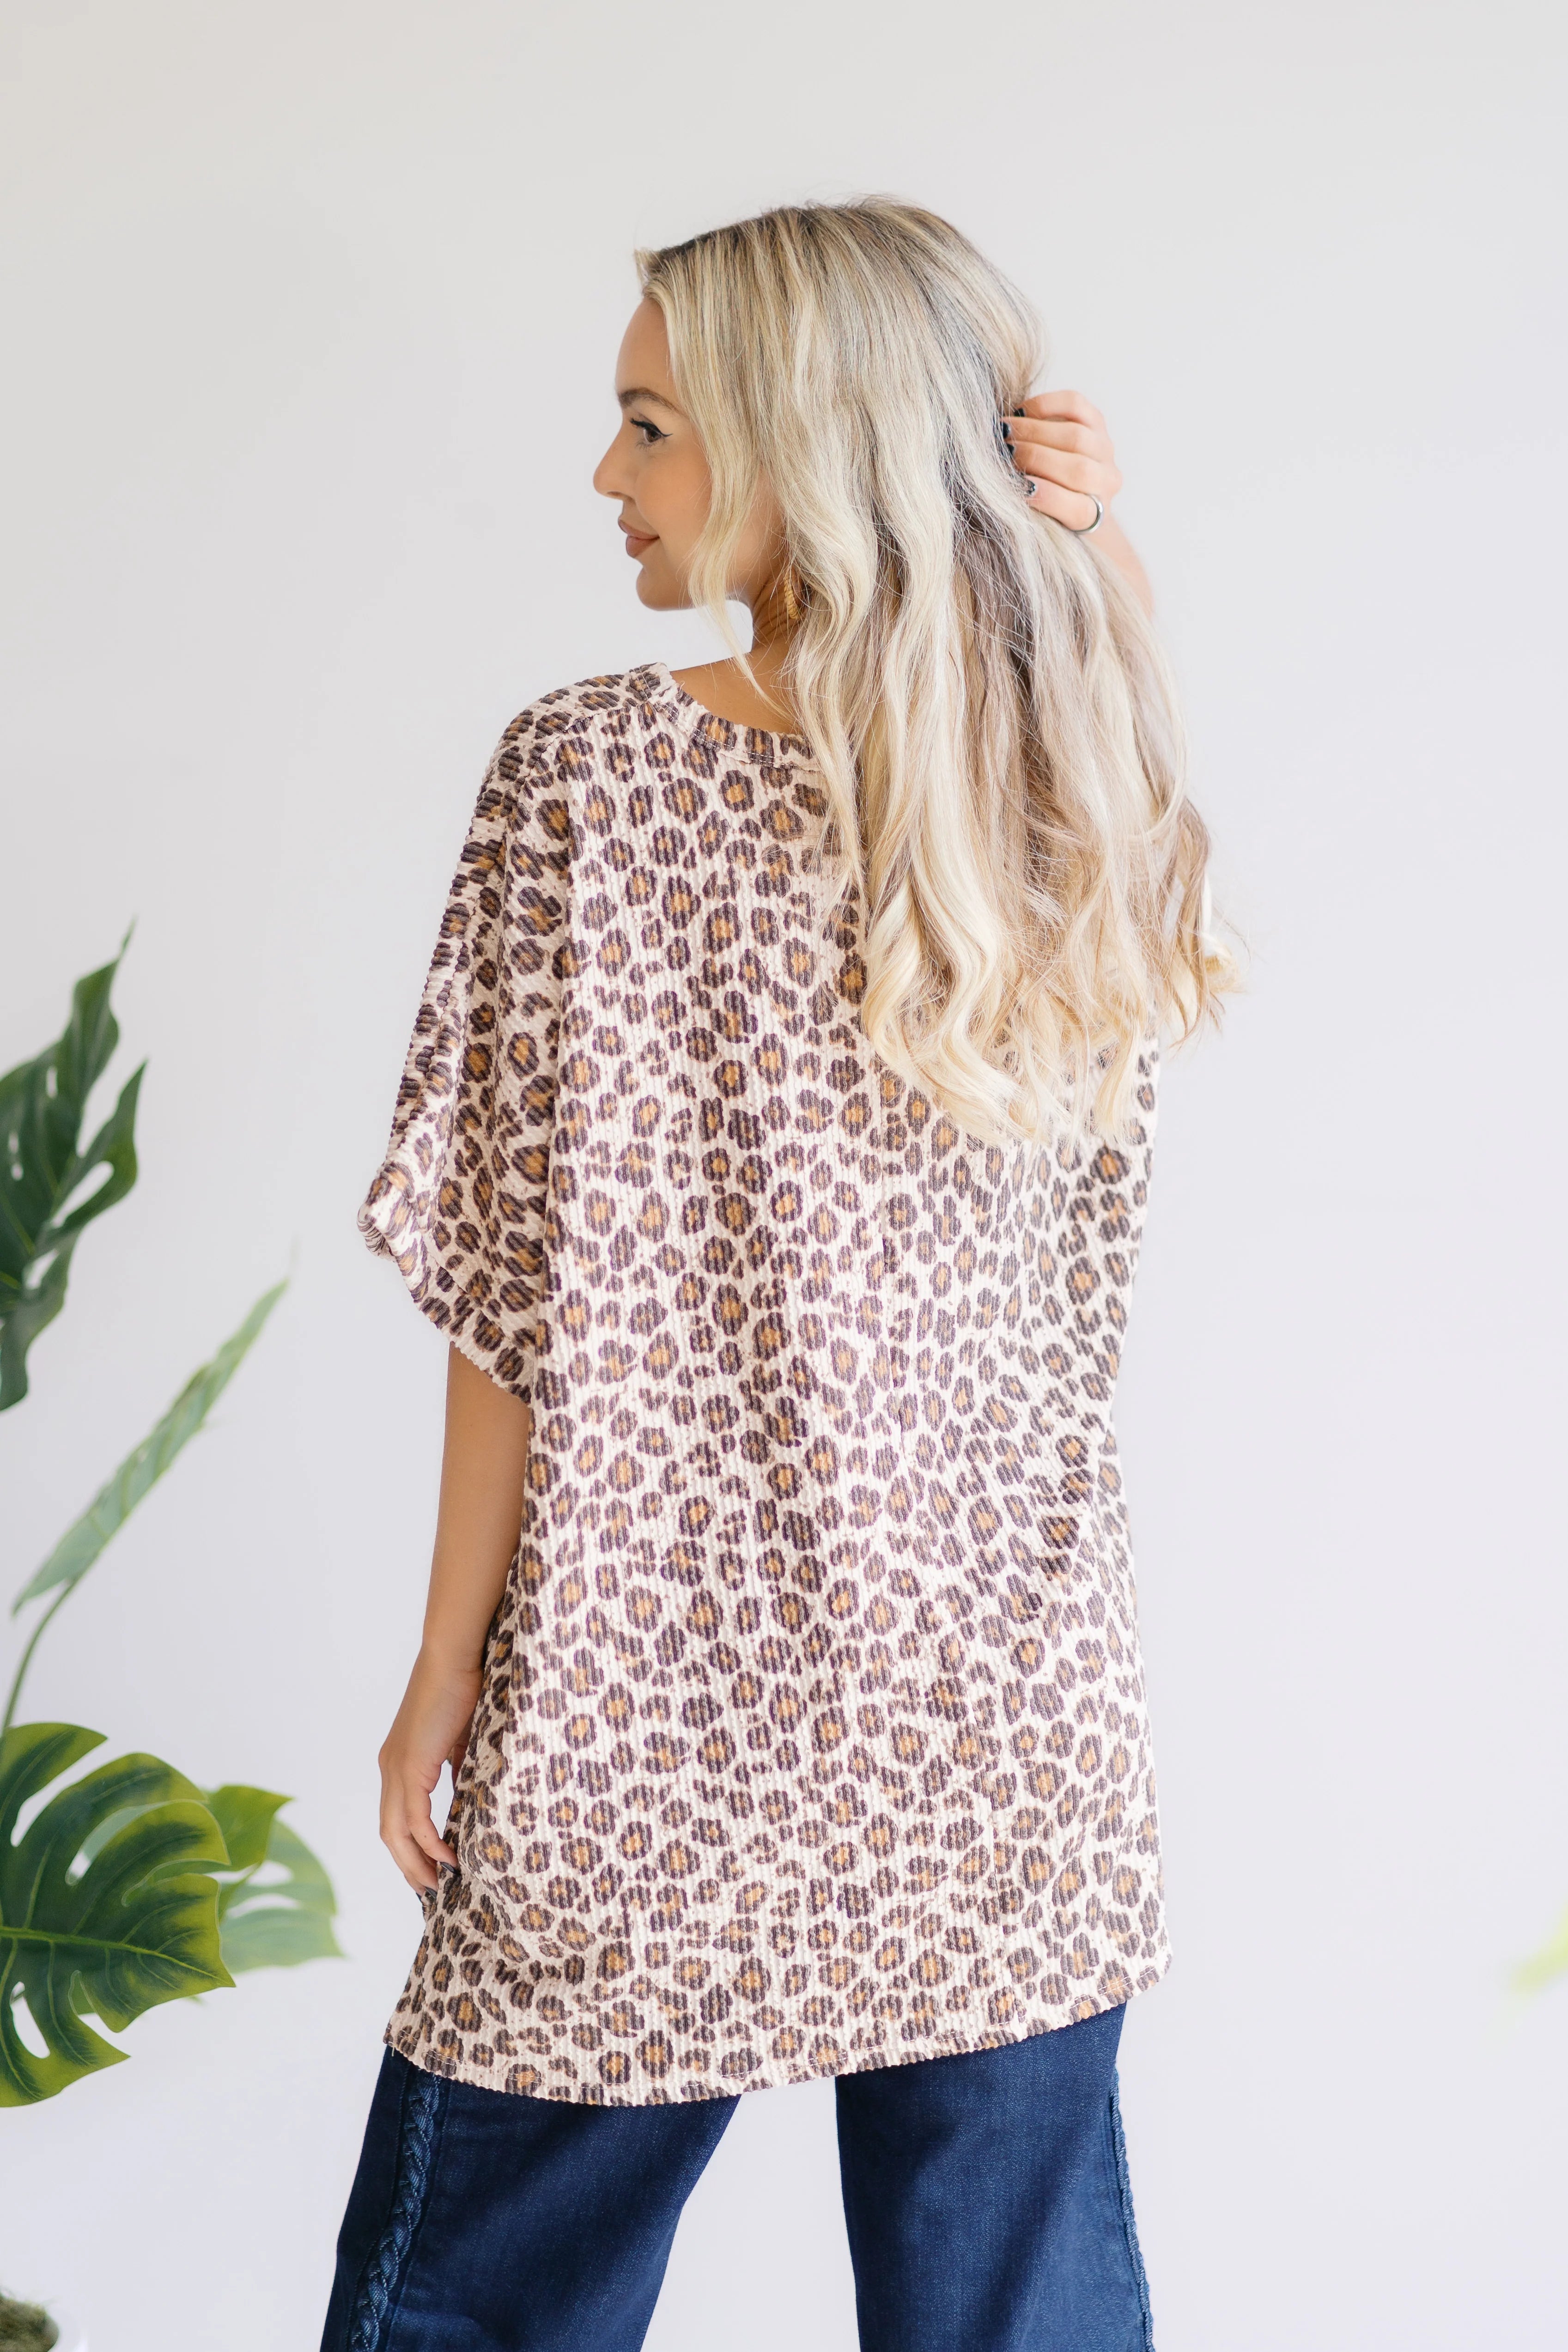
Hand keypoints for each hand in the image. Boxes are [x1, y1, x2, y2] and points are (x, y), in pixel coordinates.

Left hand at [378, 1646, 481, 1892]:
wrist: (453, 1656)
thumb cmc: (461, 1688)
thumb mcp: (460, 1738)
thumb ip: (457, 1767)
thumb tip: (467, 1792)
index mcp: (398, 1762)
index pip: (395, 1817)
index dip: (408, 1847)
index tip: (429, 1868)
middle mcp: (390, 1769)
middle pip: (389, 1832)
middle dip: (408, 1865)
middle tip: (431, 1889)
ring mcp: (396, 1768)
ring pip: (396, 1831)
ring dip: (415, 1862)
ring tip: (437, 1883)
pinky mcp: (410, 1766)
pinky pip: (415, 1819)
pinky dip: (428, 1842)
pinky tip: (447, 1857)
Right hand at [1002, 390, 1121, 531]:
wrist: (1067, 485)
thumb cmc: (1044, 506)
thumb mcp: (1035, 519)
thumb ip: (1027, 507)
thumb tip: (1003, 483)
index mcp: (1093, 515)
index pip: (1078, 510)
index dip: (1046, 497)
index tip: (1016, 486)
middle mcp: (1105, 482)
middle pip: (1078, 470)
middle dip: (1034, 457)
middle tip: (1003, 452)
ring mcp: (1104, 449)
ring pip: (1075, 436)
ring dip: (1034, 432)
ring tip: (1005, 431)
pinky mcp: (1095, 420)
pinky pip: (1074, 404)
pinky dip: (1045, 405)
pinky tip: (1022, 413)